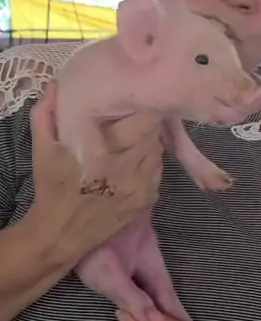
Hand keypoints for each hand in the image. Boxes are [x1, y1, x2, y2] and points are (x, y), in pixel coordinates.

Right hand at [28, 82, 163, 256]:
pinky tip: (133, 159)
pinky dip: (150, 161)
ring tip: (132, 138)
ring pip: (158, 150)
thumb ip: (46, 114)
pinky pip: (158, 169)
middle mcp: (126, 171)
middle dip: (145, 122)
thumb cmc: (52, 187)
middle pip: (153, 133)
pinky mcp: (146, 200)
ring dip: (149, 141)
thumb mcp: (42, 148)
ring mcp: (140, 187)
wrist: (61, 234)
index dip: (141, 107)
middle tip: (132, 116)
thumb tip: (57, 86)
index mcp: (102, 155)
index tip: (132, 100)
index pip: (141, 122)